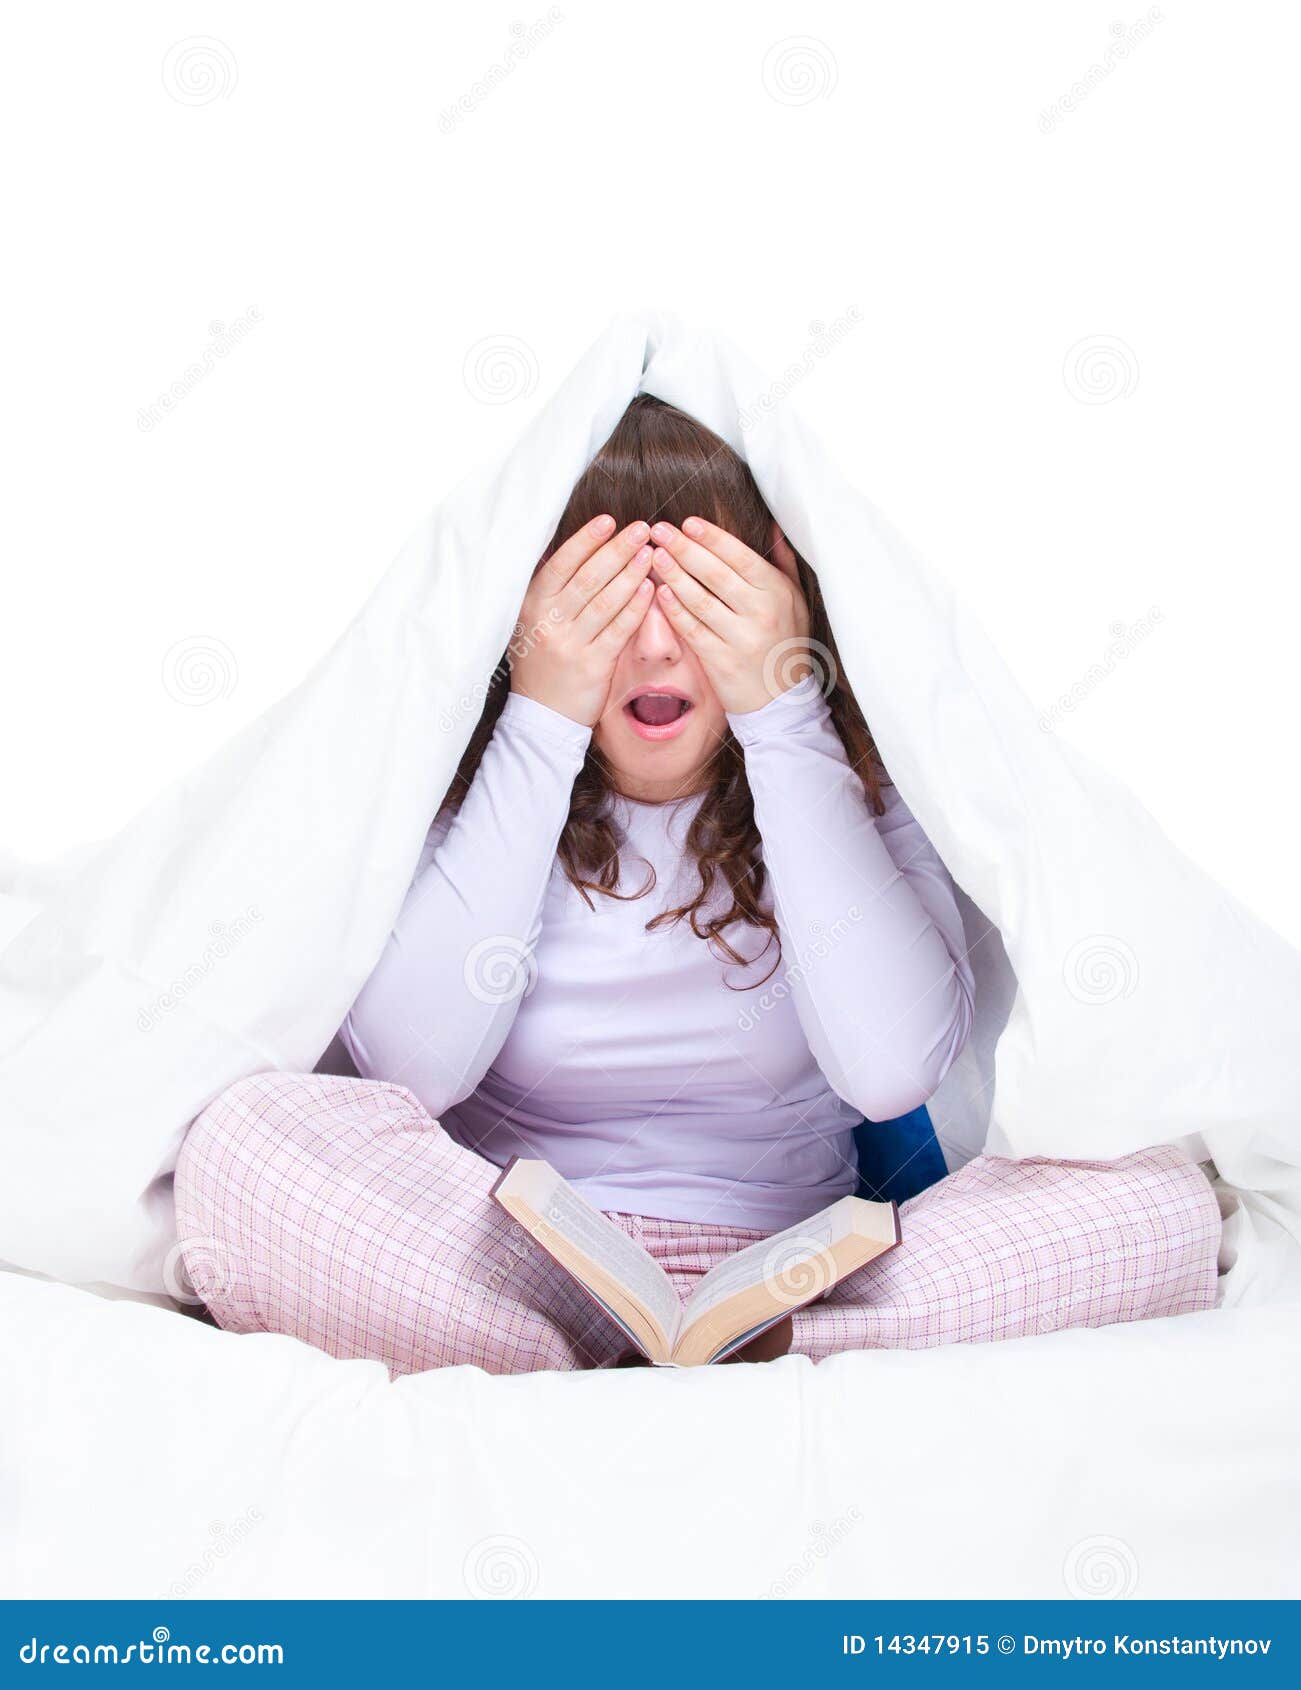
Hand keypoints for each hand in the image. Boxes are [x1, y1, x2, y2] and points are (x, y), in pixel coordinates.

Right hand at [508, 516, 653, 726]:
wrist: (541, 715)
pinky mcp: (592, 666)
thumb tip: (568, 546)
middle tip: (641, 529)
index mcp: (531, 605)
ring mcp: (569, 644)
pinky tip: (651, 589)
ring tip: (651, 553)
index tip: (608, 521)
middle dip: (617, 550)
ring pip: (605, 601)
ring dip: (631, 574)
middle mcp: (548, 622)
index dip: (586, 540)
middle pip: (588, 578)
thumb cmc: (542, 661)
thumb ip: (549, 589)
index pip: (561, 564)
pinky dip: (636, 607)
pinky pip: (618, 630)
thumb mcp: (530, 621)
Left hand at [648, 518, 811, 714]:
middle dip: (684, 548)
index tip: (687, 522)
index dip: (712, 537)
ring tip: (654, 556)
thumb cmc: (785, 642)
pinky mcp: (721, 661)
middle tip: (659, 530)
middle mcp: (761, 613)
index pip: (740, 556)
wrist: (782, 700)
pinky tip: (658, 592)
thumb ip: (783, 563)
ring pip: (699, 600)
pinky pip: (692, 630)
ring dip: (673, 575)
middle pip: (715, 574)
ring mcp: (740, 638)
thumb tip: (774, 526)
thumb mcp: (795, 600)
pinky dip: (674, 610)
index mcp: (777, 592)